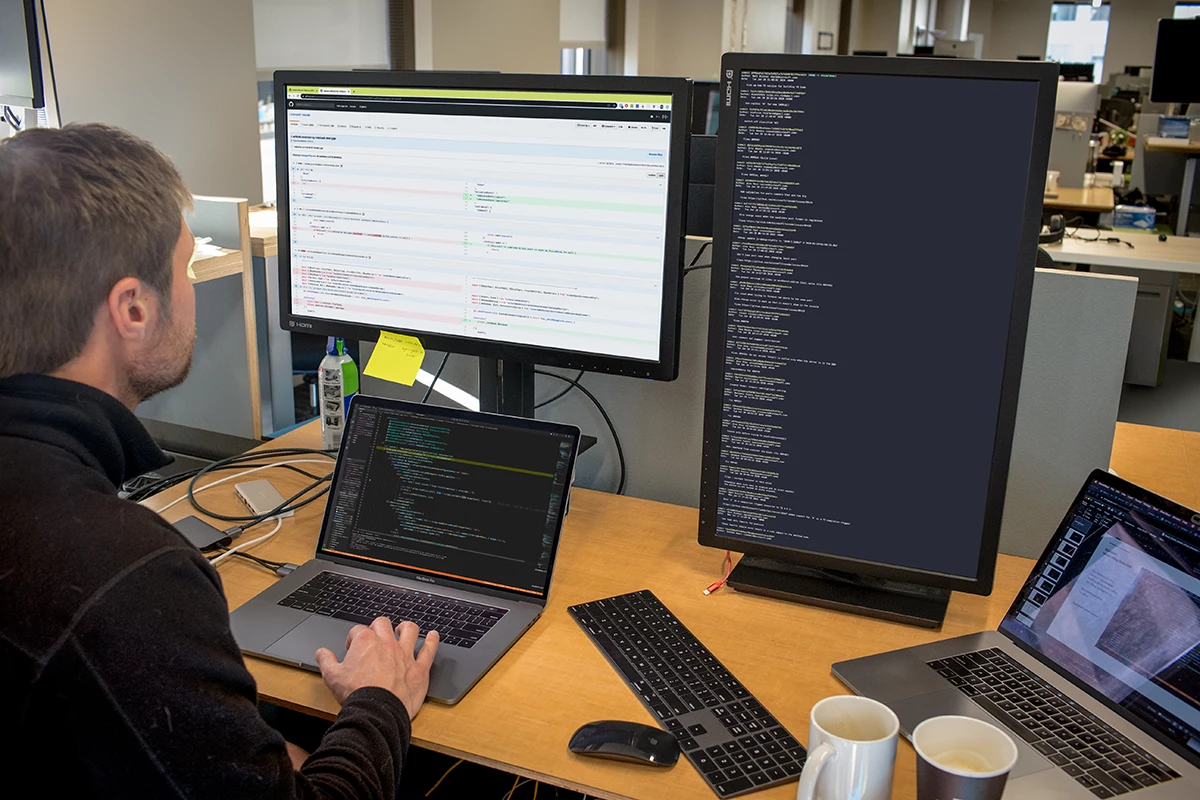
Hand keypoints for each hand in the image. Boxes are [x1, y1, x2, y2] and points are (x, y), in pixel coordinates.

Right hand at [315, 617, 439, 719]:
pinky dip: (433, 641)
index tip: (352, 648)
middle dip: (378, 627)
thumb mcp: (332, 677)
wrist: (376, 710)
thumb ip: (326, 661)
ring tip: (403, 629)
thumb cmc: (356, 694)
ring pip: (409, 630)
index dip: (353, 638)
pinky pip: (429, 650)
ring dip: (406, 628)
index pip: (358, 630)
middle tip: (376, 636)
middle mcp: (386, 643)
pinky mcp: (419, 668)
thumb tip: (321, 653)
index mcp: (365, 642)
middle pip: (383, 624)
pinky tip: (434, 636)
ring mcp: (405, 654)